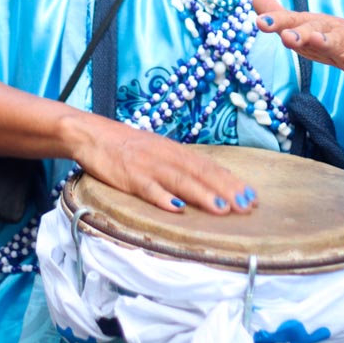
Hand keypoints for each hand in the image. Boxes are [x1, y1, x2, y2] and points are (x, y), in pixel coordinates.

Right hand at [65, 111, 258, 215]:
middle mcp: (165, 155)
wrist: (92, 133)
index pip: (208, 165)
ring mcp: (147, 165)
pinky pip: (147, 187)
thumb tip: (206, 182)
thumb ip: (178, 165)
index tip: (251, 195)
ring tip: (222, 209)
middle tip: (246, 205)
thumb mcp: (157, 150)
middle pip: (200, 172)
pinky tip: (176, 208)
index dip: (230, 180)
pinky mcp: (128, 175)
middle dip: (225, 189)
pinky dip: (162, 197)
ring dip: (202, 194)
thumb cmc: (126, 146)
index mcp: (174, 150)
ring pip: (179, 180)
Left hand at [252, 0, 343, 78]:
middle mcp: (325, 29)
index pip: (290, 20)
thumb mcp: (303, 26)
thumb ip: (278, 14)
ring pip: (335, 41)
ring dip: (325, 40)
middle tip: (285, 36)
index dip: (275, 20)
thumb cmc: (329, 34)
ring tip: (315, 40)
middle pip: (311, 29)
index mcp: (309, 24)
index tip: (260, 22)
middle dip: (298, 33)